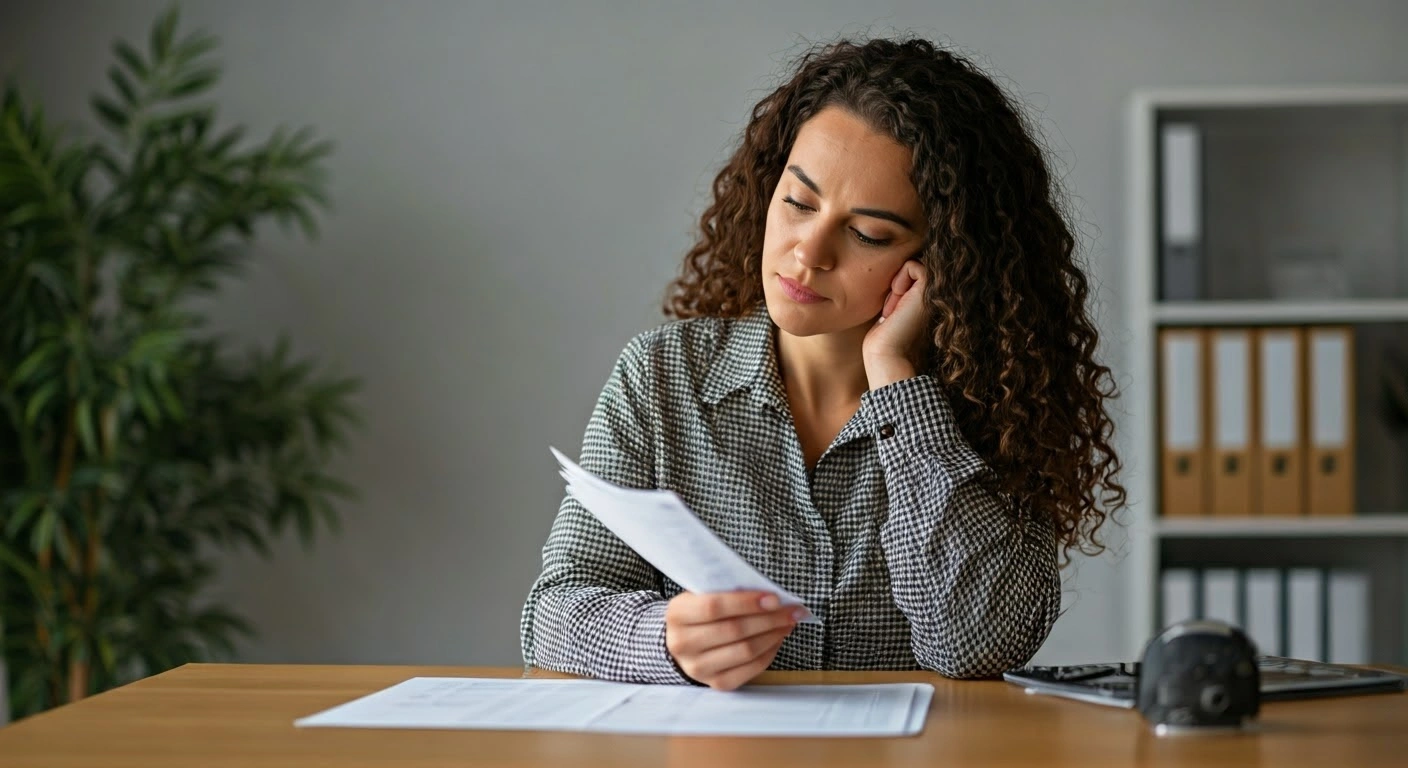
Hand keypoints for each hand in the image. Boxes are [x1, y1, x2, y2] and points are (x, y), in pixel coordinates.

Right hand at [665, 591, 799, 690]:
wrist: (684, 642)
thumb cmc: (701, 613)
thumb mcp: (704, 595)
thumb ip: (729, 592)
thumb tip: (771, 597)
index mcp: (677, 615)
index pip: (714, 607)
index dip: (746, 602)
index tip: (774, 598)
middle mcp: (682, 644)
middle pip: (734, 630)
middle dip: (769, 619)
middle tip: (792, 610)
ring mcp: (698, 668)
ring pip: (745, 651)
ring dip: (773, 635)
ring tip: (788, 622)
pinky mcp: (716, 683)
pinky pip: (751, 668)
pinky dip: (770, 652)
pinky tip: (777, 638)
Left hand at [863, 259, 931, 386]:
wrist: (885, 352)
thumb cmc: (883, 335)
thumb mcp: (892, 307)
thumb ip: (899, 291)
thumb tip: (898, 267)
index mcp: (927, 301)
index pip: (911, 273)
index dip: (896, 285)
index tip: (891, 310)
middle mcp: (935, 296)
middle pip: (911, 267)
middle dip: (896, 282)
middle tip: (892, 308)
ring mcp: (935, 292)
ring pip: (913, 264)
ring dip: (897, 282)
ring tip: (895, 305)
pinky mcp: (930, 290)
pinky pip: (913, 264)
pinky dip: (900, 277)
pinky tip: (898, 297)